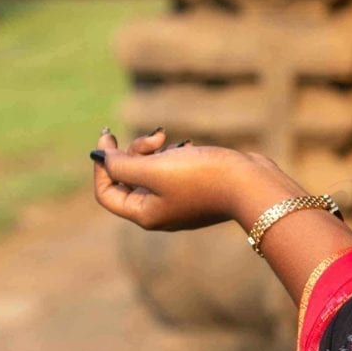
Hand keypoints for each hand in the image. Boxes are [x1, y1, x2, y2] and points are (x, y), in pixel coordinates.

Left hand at [89, 128, 287, 232]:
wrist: (251, 184)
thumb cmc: (202, 177)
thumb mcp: (154, 168)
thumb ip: (121, 164)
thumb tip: (101, 157)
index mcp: (145, 213)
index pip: (107, 192)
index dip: (102, 164)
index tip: (107, 137)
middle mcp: (159, 211)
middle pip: (128, 179)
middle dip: (134, 151)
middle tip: (154, 137)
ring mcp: (179, 201)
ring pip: (150, 171)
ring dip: (154, 149)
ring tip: (172, 140)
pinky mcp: (197, 189)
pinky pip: (172, 169)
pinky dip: (173, 154)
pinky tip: (187, 145)